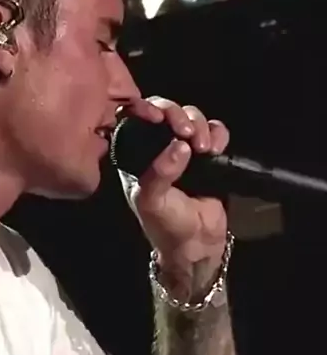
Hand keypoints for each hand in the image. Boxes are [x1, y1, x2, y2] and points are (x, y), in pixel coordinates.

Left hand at [119, 97, 229, 289]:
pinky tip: (217, 149)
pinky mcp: (209, 155)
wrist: (198, 245)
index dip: (147, 109)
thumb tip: (179, 146)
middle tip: (187, 133)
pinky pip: (215, 131)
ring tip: (205, 148)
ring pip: (192, 117)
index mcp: (136, 155)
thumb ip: (159, 174)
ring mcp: (184, 149)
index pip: (136, 118)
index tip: (160, 118)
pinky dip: (218, 133)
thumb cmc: (166, 225)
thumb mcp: (152, 202)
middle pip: (167, 111)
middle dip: (179, 115)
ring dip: (200, 125)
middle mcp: (158, 147)